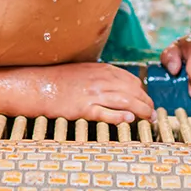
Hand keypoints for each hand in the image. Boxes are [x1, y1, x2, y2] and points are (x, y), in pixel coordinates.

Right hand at [29, 62, 155, 124]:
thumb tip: (117, 86)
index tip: (146, 102)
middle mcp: (101, 80)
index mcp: (102, 70)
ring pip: (126, 102)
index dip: (143, 93)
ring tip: (149, 120)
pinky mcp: (84, 108)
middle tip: (153, 115)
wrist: (38, 85)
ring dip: (141, 111)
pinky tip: (129, 120)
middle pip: (133, 92)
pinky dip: (120, 116)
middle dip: (147, 104)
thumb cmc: (59, 80)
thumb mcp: (84, 71)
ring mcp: (93, 94)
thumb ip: (101, 76)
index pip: (132, 81)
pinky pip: (106, 113)